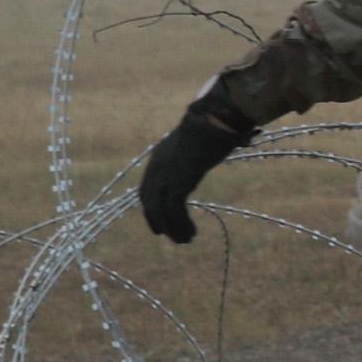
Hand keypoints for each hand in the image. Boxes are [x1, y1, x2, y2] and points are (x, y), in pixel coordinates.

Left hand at [138, 87, 257, 243]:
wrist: (214, 121)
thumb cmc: (214, 126)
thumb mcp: (198, 140)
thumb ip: (195, 151)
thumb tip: (206, 153)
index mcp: (159, 156)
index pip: (147, 188)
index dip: (151, 207)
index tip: (158, 221)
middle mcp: (157, 167)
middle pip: (149, 201)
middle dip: (157, 220)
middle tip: (168, 235)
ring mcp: (166, 175)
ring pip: (161, 210)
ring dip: (173, 228)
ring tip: (186, 240)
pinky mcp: (178, 183)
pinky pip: (174, 211)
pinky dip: (181, 225)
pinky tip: (192, 233)